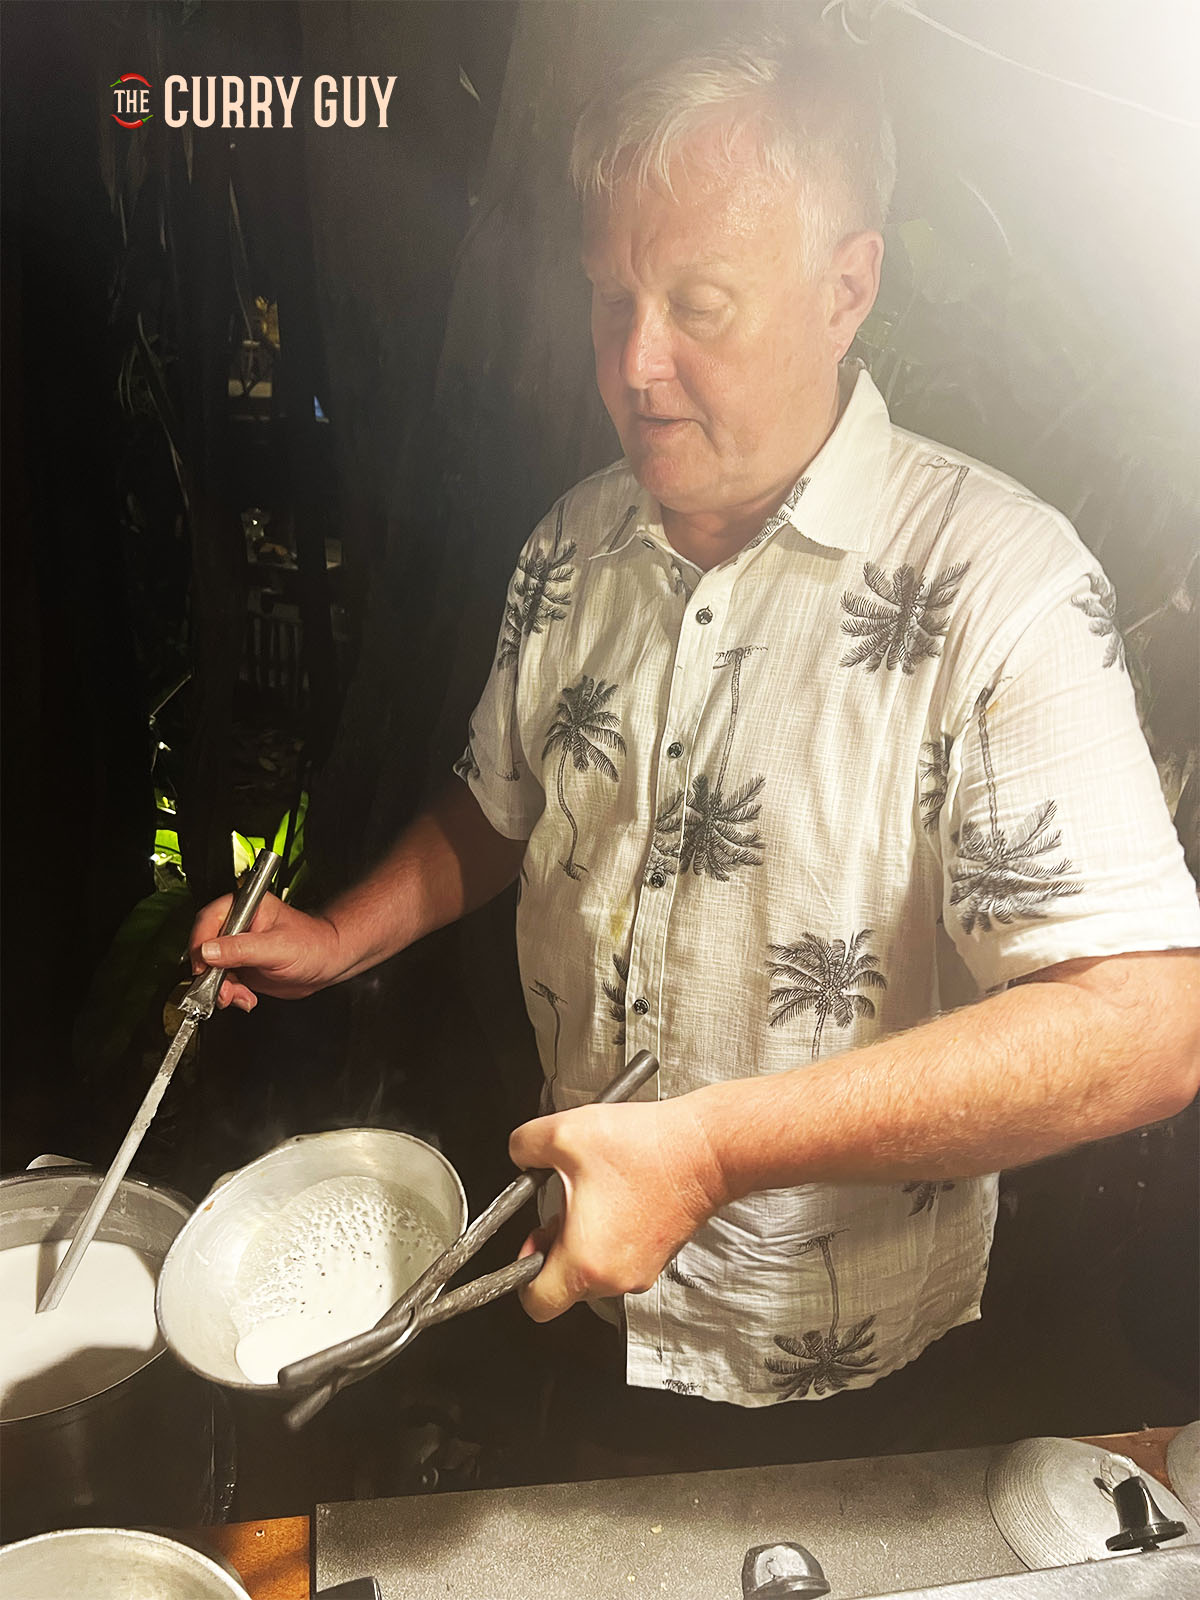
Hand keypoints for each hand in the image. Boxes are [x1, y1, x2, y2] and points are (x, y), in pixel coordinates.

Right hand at [188, 892, 343, 1010]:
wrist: (327, 964)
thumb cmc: (312, 944)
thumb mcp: (276, 947)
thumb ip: (241, 949)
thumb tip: (209, 951)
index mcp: (245, 906)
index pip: (208, 920)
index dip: (201, 943)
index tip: (202, 965)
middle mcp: (237, 925)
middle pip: (204, 947)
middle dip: (210, 973)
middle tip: (222, 988)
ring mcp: (237, 948)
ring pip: (211, 969)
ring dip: (221, 988)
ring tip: (239, 995)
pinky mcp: (240, 967)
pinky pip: (222, 982)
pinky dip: (230, 994)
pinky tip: (246, 997)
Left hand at [508, 1095, 727, 1321]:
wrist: (707, 1148)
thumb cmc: (648, 1149)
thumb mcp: (564, 1134)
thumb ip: (524, 1146)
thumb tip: (519, 1153)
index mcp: (585, 1263)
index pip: (537, 1304)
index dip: (520, 1278)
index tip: (528, 1246)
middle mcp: (615, 1278)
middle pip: (566, 1286)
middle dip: (555, 1248)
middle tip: (560, 1207)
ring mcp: (642, 1271)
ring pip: (594, 1270)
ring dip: (584, 1239)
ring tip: (591, 1194)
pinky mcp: (660, 1256)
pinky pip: (620, 1257)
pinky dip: (611, 1234)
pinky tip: (616, 1194)